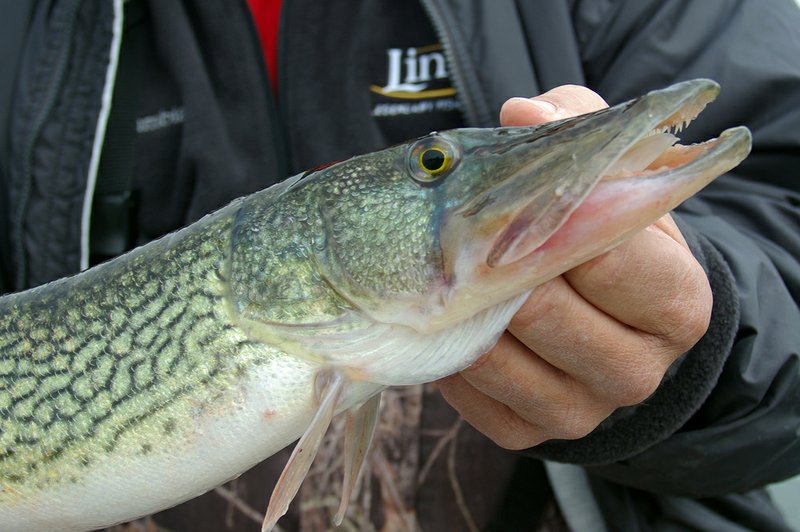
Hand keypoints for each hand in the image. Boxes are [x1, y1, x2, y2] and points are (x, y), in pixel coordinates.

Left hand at [437, 86, 712, 449]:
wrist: (606, 318)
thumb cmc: (608, 238)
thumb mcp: (610, 173)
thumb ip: (577, 128)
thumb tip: (523, 112)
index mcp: (677, 302)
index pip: (610, 257)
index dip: (554, 220)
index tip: (515, 194)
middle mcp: (639, 369)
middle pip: (546, 311)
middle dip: (498, 264)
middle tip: (467, 232)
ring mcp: (582, 410)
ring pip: (497, 355)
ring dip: (464, 307)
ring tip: (454, 273)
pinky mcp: (528, 433)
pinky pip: (467, 393)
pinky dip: (450, 351)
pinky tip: (455, 320)